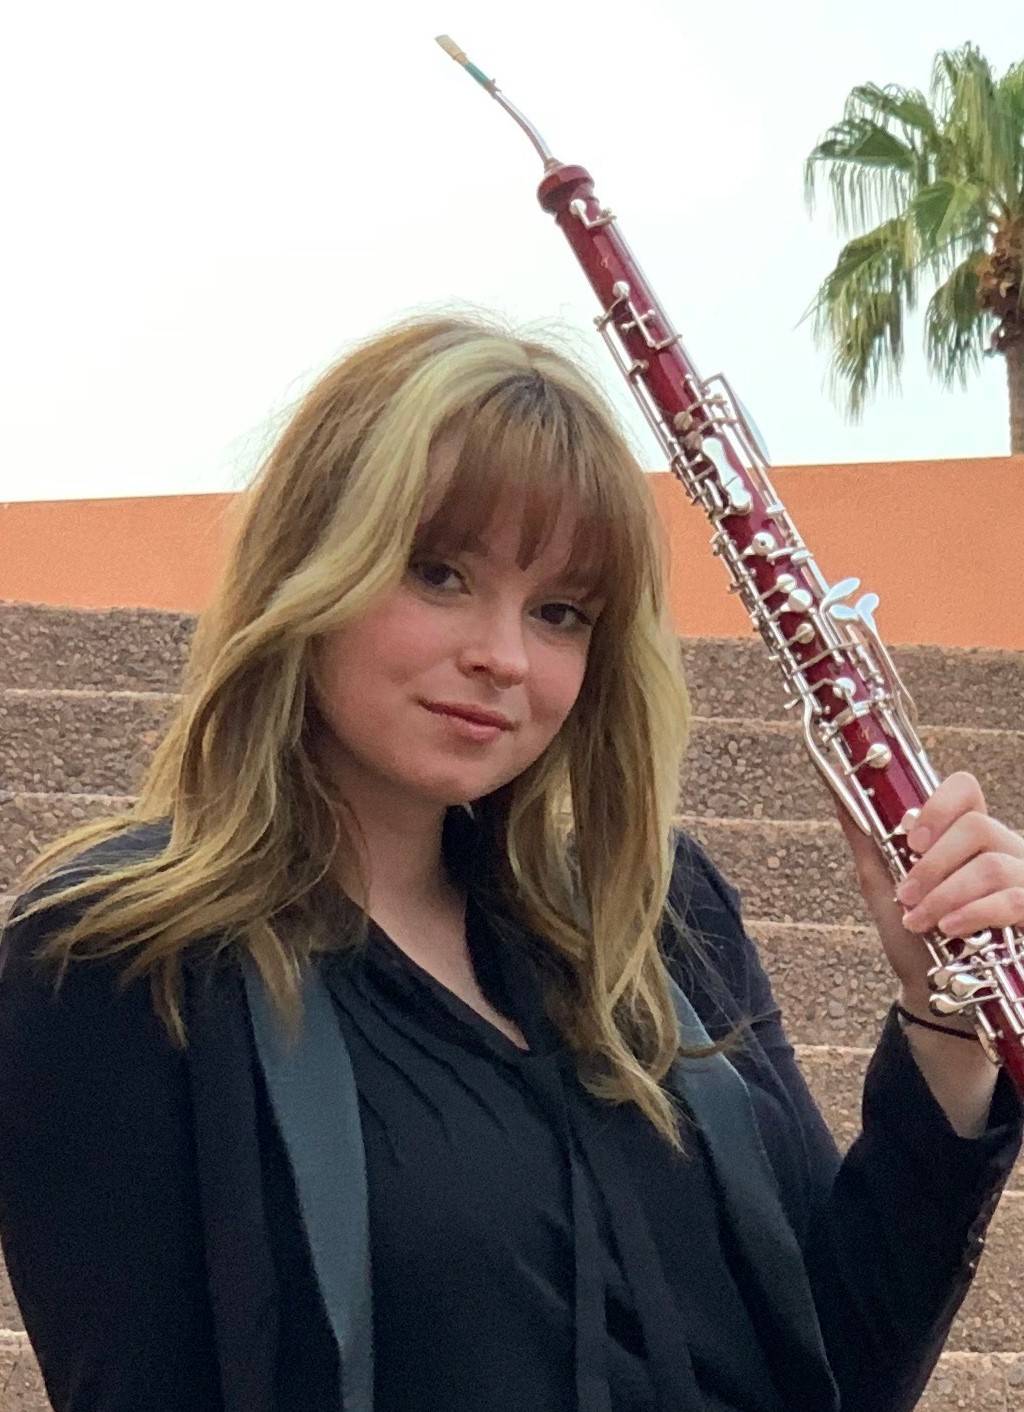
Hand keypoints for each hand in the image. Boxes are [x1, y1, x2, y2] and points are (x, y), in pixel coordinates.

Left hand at [832, 771, 1023, 1001]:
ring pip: (993, 865)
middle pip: (977, 826)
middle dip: (933, 865)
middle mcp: (1002, 848)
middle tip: (906, 894)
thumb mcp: (882, 884)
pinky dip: (973, 913)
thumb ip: (866, 839)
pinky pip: (1013, 899)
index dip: (938, 806)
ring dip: (946, 895)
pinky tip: (951, 928)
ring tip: (920, 920)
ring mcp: (1023, 877)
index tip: (910, 839)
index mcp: (965, 833)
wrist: (933, 994)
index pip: (965, 789)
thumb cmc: (912, 936)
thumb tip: (839, 795)